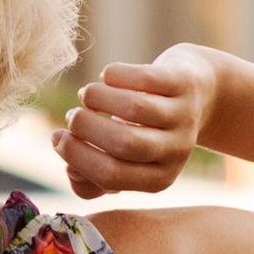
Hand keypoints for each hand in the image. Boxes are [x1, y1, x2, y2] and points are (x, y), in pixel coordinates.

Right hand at [53, 43, 224, 197]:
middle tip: (72, 117)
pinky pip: (145, 78)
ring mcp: (184, 115)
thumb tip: (71, 170)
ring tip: (86, 95)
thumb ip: (93, 178)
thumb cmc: (146, 129)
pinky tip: (107, 77)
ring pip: (134, 109)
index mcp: (159, 178)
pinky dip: (115, 75)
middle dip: (85, 128)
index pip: (111, 176)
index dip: (76, 157)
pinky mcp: (185, 83)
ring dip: (97, 99)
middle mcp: (176, 151)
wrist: (196, 90)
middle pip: (123, 144)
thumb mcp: (125, 159)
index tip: (57, 138)